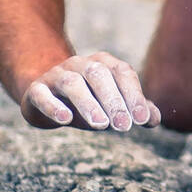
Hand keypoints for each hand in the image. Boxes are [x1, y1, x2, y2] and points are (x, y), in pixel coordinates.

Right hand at [20, 51, 162, 131]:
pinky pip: (42, 94)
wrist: (44, 98)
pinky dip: (53, 106)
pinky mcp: (36, 90)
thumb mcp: (112, 106)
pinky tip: (65, 120)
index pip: (122, 73)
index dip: (134, 95)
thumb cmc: (87, 102)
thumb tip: (155, 119)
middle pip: (99, 75)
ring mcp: (56, 75)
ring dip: (88, 103)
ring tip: (101, 126)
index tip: (143, 120)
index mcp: (103, 64)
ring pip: (72, 83)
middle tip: (124, 127)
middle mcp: (80, 64)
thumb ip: (134, 110)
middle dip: (113, 101)